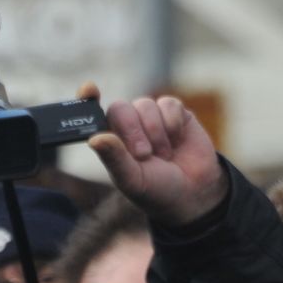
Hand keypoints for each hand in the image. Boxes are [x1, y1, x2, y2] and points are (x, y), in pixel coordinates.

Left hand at [86, 93, 226, 227]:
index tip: (89, 89)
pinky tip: (177, 140)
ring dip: (155, 132)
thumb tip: (95, 138)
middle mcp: (128, 125)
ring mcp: (151, 117)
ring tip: (165, 156)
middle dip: (132, 131)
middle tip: (144, 155)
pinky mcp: (175, 113)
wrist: (194, 194)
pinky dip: (173, 123)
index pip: (93, 114)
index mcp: (111, 141)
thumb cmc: (156, 191)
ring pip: (145, 105)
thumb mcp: (133, 180)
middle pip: (120, 108)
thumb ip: (114, 159)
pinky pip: (169, 104)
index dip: (88, 98)